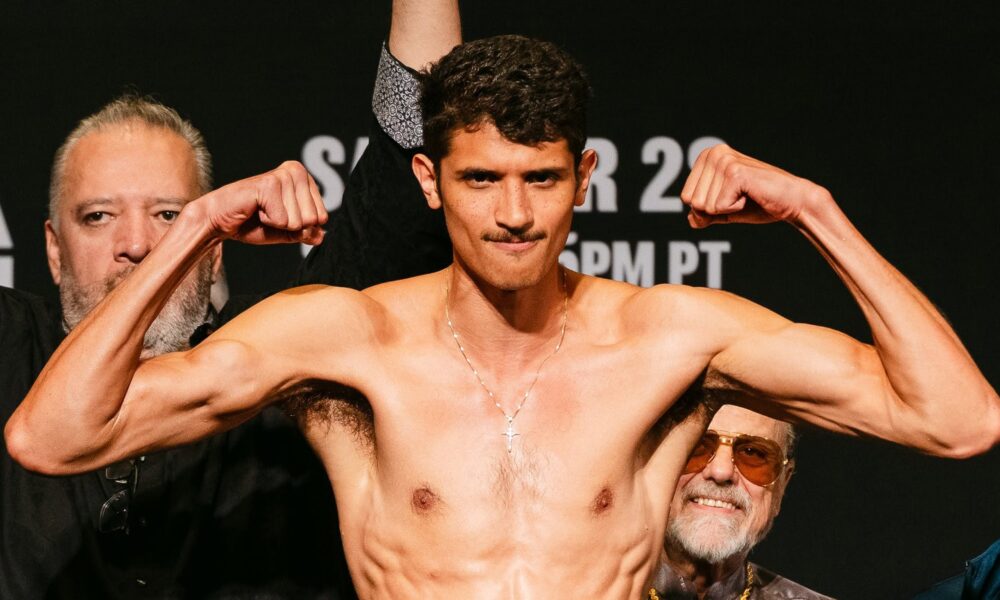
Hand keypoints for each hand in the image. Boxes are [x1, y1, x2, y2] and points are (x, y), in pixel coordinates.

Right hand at [200, 161, 327, 244]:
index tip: (279, 216)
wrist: (219, 220)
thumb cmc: (251, 222)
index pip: (322, 217)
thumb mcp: (286, 231)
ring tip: (261, 210)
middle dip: (290, 226)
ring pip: (298, 221)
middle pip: (312, 219)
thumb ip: (305, 232)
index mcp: (304, 178)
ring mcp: (283, 176)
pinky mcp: (269, 184)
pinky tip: (255, 209)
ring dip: (277, 223)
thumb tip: (322, 235)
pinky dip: (268, 222)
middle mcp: (296, 171)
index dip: (299, 226)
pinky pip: (283, 221)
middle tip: (269, 214)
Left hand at [680, 145, 828, 228]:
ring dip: (727, 208)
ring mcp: (724, 161)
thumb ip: (704, 215)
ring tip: (746, 195)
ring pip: (704, 206)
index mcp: (706, 157)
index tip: (731, 196)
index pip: (686, 197)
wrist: (791, 202)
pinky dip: (735, 209)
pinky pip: (718, 208)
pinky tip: (751, 196)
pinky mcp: (734, 173)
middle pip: (692, 202)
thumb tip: (691, 219)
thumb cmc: (758, 204)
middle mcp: (713, 154)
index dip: (708, 208)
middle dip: (716, 209)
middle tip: (740, 197)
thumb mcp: (724, 211)